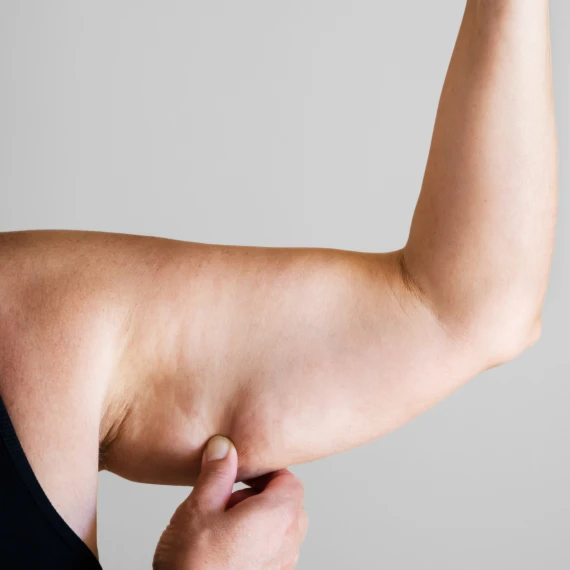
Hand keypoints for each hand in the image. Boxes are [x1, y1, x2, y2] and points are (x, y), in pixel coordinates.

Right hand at [153, 435, 307, 569]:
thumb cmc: (194, 565)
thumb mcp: (200, 507)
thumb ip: (217, 473)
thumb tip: (224, 448)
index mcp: (278, 516)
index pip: (289, 480)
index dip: (265, 472)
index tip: (242, 474)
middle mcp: (288, 542)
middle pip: (287, 504)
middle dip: (260, 496)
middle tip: (228, 501)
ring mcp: (282, 566)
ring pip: (281, 529)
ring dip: (258, 521)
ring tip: (222, 527)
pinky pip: (273, 552)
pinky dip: (256, 543)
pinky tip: (225, 548)